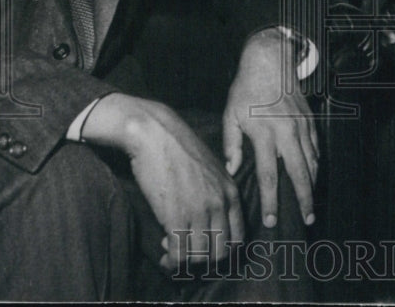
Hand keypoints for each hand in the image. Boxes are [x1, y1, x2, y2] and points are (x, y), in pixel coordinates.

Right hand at [80, 93, 242, 272]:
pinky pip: (179, 254)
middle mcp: (219, 203)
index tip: (206, 247)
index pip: (238, 237)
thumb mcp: (210, 168)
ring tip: (171, 250)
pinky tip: (164, 250)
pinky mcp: (176, 215)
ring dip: (185, 261)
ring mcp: (199, 211)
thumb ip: (216, 193)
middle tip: (188, 251)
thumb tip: (210, 221)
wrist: (155, 133)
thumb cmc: (178, 148)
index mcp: (231, 191)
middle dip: (204, 259)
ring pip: (200, 256)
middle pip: (221, 252)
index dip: (222, 249)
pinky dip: (171, 260)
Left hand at [222, 28, 318, 228]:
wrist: (270, 60)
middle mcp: (286, 132)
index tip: (271, 220)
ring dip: (312, 185)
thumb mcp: (231, 114)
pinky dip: (316, 164)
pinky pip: (316, 147)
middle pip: (299, 173)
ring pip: (312, 161)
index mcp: (264, 133)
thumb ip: (231, 144)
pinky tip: (313, 176)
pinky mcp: (310, 119)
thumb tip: (232, 170)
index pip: (269, 175)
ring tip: (311, 205)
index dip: (271, 200)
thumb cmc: (246, 88)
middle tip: (308, 220)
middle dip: (304, 200)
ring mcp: (301, 126)